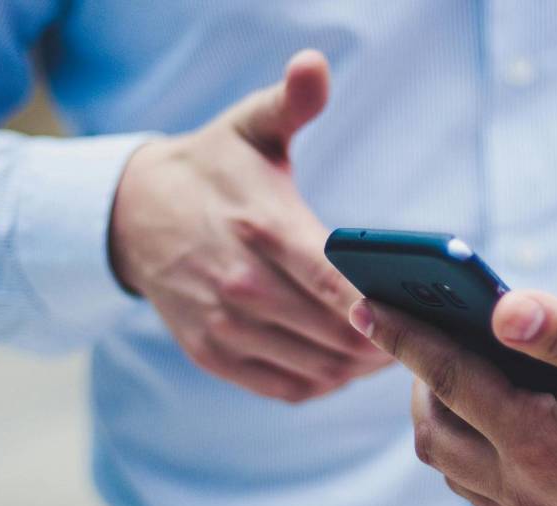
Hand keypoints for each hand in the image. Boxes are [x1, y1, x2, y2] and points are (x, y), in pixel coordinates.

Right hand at [109, 50, 388, 401]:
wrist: (132, 214)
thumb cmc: (212, 169)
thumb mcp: (250, 126)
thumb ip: (291, 102)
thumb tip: (314, 65)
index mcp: (262, 227)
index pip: (335, 282)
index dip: (381, 307)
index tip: (421, 313)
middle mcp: (241, 283)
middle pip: (335, 333)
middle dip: (387, 340)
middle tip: (424, 334)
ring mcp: (224, 325)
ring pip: (317, 367)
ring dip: (361, 367)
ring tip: (394, 350)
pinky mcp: (212, 353)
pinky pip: (286, 388)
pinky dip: (325, 383)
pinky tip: (346, 366)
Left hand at [349, 290, 556, 505]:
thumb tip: (500, 306)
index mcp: (541, 443)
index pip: (449, 379)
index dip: (402, 337)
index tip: (363, 304)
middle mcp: (528, 490)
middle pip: (435, 432)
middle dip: (417, 380)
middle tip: (424, 333)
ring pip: (454, 469)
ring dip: (441, 419)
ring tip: (455, 372)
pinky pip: (485, 493)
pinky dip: (470, 451)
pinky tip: (495, 419)